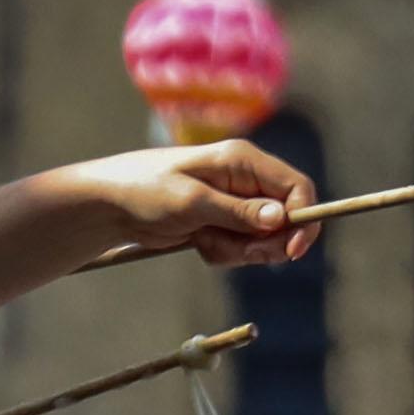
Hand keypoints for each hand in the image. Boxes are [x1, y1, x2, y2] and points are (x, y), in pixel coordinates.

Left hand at [48, 139, 319, 265]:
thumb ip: (238, 212)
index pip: (297, 187)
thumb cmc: (145, 191)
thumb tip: (282, 218)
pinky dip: (224, 254)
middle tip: (234, 251)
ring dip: (239, 251)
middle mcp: (246, 179)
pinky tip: (198, 243)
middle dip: (265, 243)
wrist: (109, 205)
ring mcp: (235, 202)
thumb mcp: (192, 203)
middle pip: (286, 219)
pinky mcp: (223, 222)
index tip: (291, 252)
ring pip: (264, 239)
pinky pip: (242, 248)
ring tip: (204, 241)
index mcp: (243, 160)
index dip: (303, 220)